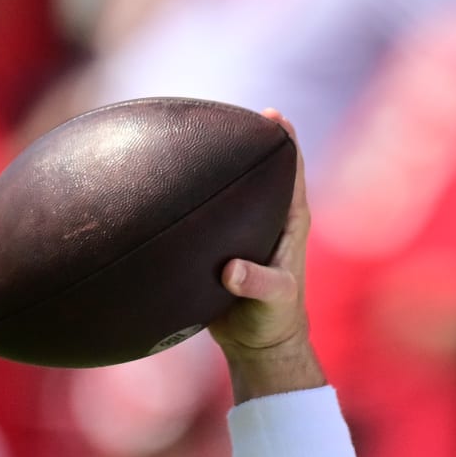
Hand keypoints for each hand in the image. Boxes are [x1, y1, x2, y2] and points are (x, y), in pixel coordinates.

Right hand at [213, 110, 324, 398]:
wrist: (257, 344)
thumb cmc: (272, 322)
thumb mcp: (271, 303)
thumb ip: (257, 284)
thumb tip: (231, 270)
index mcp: (291, 223)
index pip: (293, 171)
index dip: (286, 141)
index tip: (272, 114)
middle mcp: (270, 220)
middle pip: (262, 170)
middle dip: (247, 140)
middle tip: (223, 112)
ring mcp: (245, 231)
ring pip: (233, 189)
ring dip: (216, 167)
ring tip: (187, 137)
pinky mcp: (222, 247)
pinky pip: (207, 213)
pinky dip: (192, 198)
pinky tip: (163, 186)